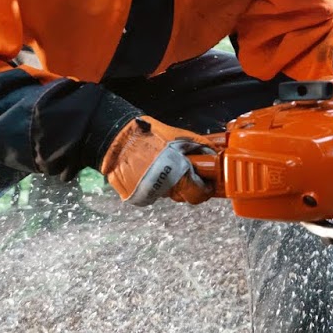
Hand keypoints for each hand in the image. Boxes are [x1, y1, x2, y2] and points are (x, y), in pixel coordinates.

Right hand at [101, 116, 215, 205]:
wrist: (117, 139)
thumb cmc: (149, 135)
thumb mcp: (181, 137)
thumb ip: (201, 148)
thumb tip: (215, 156)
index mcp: (178, 176)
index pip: (200, 195)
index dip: (205, 188)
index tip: (207, 183)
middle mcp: (164, 190)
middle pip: (184, 196)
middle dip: (187, 184)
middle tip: (183, 169)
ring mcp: (149, 195)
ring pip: (167, 193)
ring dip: (169, 182)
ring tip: (162, 164)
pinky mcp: (136, 197)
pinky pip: (151, 194)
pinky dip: (153, 185)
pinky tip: (149, 170)